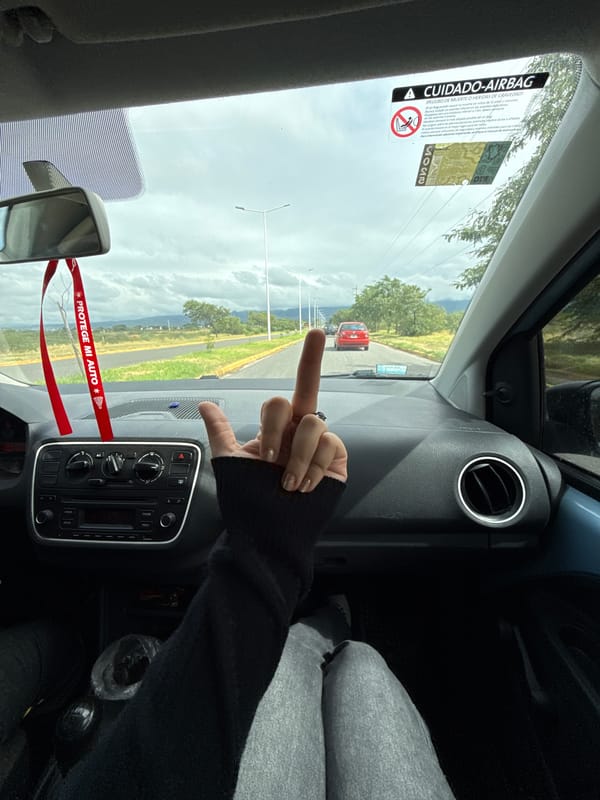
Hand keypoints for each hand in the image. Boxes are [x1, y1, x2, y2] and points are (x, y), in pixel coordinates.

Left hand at [199, 329, 347, 491]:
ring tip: (287, 482)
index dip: (301, 368)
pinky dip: (314, 467)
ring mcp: (320, 445)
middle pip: (306, 391)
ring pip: (313, 424)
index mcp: (278, 429)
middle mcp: (300, 432)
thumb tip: (204, 403)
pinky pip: (330, 445)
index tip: (314, 333)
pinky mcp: (337, 461)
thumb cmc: (250, 501)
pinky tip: (304, 486)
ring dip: (296, 456)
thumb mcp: (229, 463)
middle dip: (299, 384)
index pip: (283, 396)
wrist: (271, 534)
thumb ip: (221, 431)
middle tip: (285, 413)